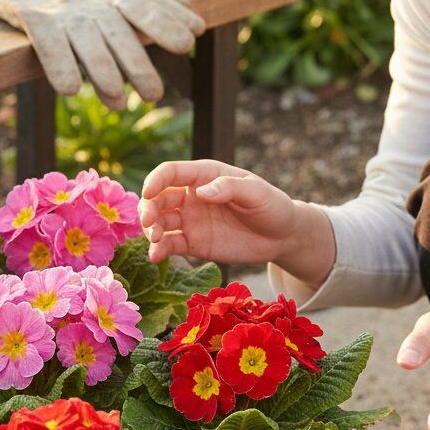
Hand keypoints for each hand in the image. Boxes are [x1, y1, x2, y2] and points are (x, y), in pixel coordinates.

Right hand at [139, 160, 301, 265]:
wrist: (282, 237)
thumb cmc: (271, 206)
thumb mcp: (256, 193)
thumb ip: (229, 188)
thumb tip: (201, 192)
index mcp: (204, 175)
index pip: (171, 172)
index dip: (155, 180)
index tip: (148, 193)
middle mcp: (192, 196)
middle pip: (158, 197)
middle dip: (147, 208)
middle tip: (149, 223)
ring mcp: (190, 220)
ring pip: (159, 221)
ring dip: (150, 229)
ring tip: (155, 240)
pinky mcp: (193, 243)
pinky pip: (169, 244)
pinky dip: (159, 249)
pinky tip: (155, 256)